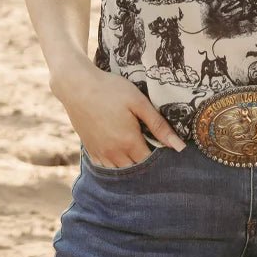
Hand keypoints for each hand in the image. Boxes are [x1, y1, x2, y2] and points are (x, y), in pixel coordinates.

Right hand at [50, 61, 186, 166]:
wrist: (77, 86)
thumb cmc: (111, 90)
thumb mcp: (139, 103)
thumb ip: (159, 125)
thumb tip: (179, 146)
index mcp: (129, 142)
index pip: (150, 162)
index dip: (159, 157)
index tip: (163, 146)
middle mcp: (113, 153)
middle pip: (135, 168)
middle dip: (145, 162)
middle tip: (152, 146)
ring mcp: (100, 153)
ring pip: (120, 170)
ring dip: (130, 164)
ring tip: (137, 149)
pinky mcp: (90, 149)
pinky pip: (105, 166)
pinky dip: (115, 163)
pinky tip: (120, 150)